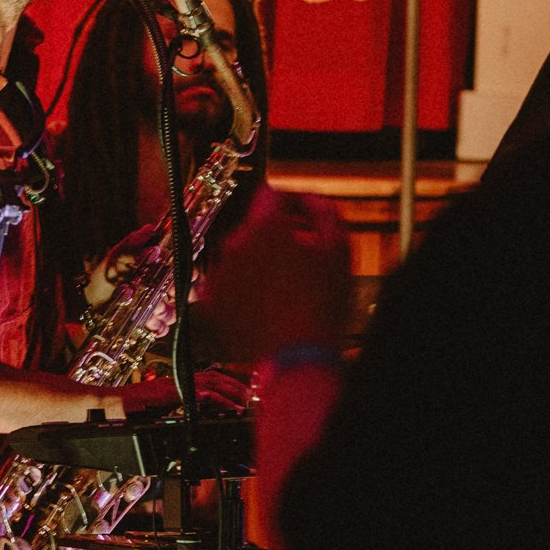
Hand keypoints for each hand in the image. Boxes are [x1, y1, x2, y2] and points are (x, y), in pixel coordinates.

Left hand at [198, 188, 352, 366]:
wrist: (297, 355)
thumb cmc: (321, 303)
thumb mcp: (338, 248)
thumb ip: (323, 210)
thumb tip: (308, 198)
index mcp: (265, 226)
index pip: (270, 194)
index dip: (289, 202)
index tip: (300, 216)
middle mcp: (235, 242)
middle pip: (255, 226)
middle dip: (276, 236)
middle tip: (300, 260)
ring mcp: (220, 271)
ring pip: (240, 254)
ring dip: (259, 261)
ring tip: (284, 287)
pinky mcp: (211, 298)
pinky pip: (229, 280)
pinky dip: (243, 286)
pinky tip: (266, 303)